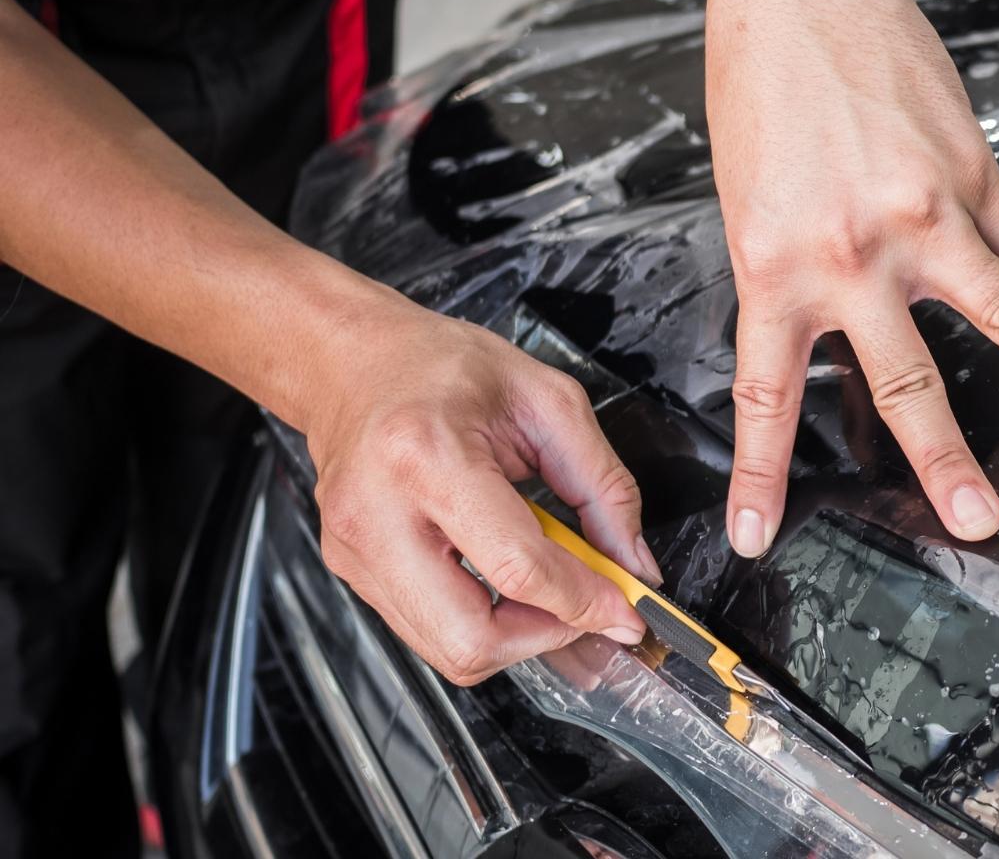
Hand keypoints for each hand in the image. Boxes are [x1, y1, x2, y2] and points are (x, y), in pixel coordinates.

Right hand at [301, 307, 660, 684]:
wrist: (352, 363)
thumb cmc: (442, 367)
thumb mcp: (548, 402)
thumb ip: (604, 487)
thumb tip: (634, 565)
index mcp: (428, 457)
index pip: (518, 568)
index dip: (584, 602)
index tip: (625, 612)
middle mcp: (378, 513)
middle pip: (470, 639)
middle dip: (544, 637)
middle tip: (582, 607)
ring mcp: (355, 549)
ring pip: (447, 650)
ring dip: (514, 637)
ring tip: (544, 587)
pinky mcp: (349, 569)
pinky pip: (425, 630)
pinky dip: (479, 621)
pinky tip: (501, 579)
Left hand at [705, 0, 998, 558]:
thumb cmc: (763, 86)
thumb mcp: (750, 202)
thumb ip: (799, 276)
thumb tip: (842, 333)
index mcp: (777, 267)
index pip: (768, 397)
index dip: (762, 476)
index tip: (760, 535)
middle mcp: (856, 254)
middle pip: (908, 382)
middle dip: (946, 461)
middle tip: (978, 519)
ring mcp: (926, 216)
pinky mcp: (973, 173)